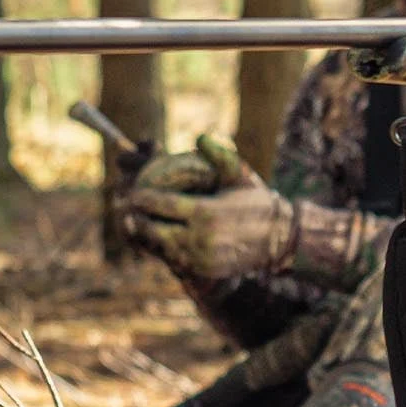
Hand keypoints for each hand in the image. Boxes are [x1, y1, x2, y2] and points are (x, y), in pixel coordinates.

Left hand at [122, 135, 293, 278]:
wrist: (279, 238)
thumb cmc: (256, 201)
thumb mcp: (240, 176)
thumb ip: (219, 155)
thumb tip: (198, 137)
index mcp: (206, 211)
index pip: (162, 204)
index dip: (143, 197)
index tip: (133, 191)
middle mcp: (200, 236)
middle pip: (154, 228)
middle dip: (137, 217)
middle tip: (126, 208)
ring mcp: (201, 256)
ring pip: (161, 246)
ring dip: (145, 235)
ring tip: (133, 223)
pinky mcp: (204, 269)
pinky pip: (175, 259)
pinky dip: (163, 249)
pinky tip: (155, 239)